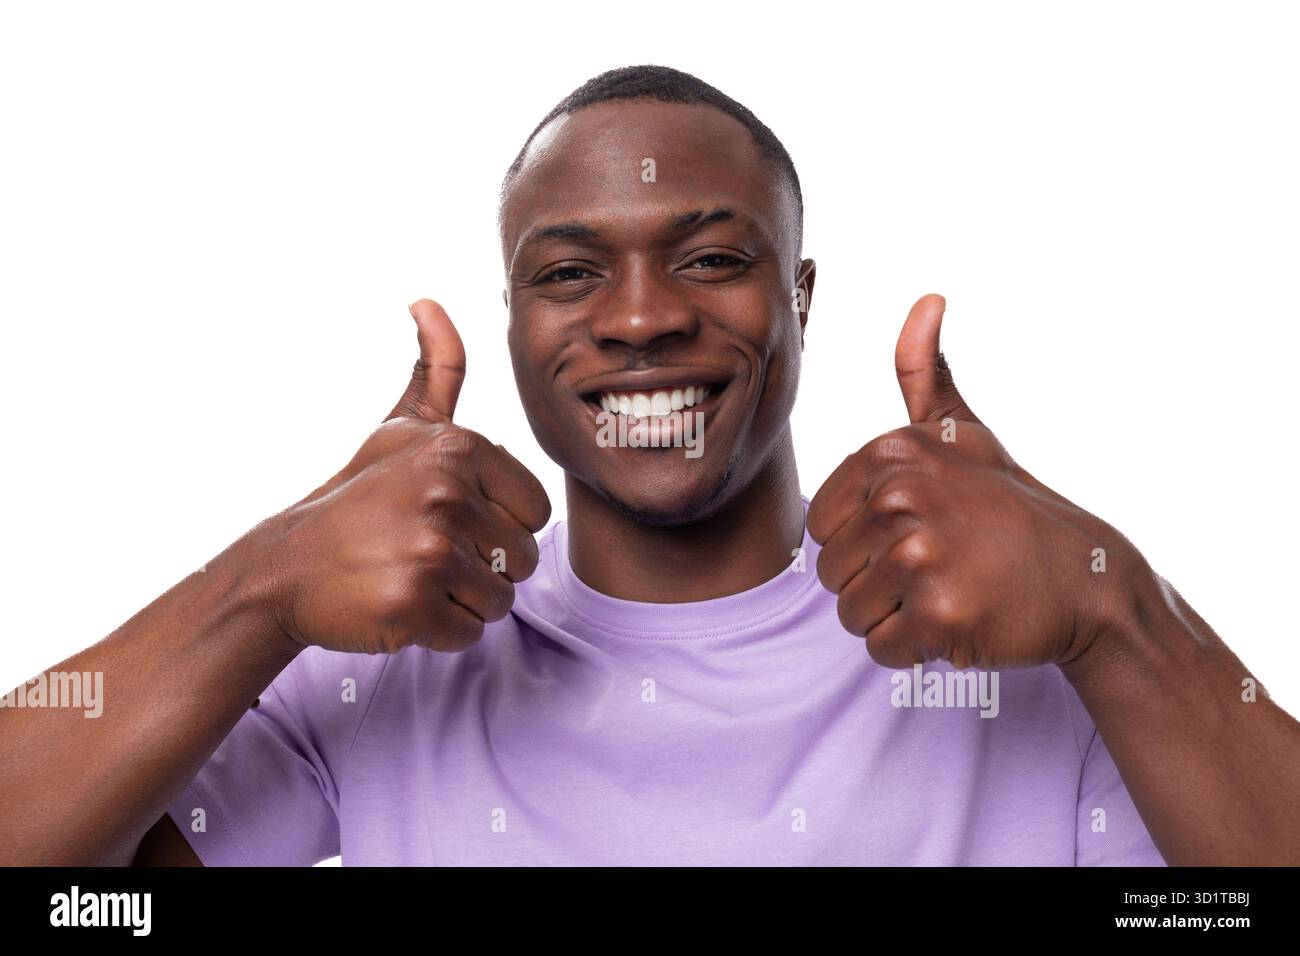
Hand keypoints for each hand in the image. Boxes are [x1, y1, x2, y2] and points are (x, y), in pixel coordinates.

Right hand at [250, 299, 550, 654]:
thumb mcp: (399, 429)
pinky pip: (467, 634)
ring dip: (460, 600)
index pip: (534, 511)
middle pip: (521, 559)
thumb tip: (428, 302)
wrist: (287, 565)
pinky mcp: (411, 606)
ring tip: (410, 576)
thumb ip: (436, 370)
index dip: (499, 526)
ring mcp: (428, 552)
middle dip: (482, 568)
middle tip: (424, 553)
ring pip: (499, 601)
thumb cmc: (357, 498)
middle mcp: (447, 496)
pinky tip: (398, 604)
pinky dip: (437, 631)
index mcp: (459, 450)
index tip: (449, 521)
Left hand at [807, 294, 1146, 669]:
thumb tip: (928, 300)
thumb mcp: (965, 432)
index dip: (862, 544)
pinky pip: (882, 650)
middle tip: (938, 570)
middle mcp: (900, 499)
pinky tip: (959, 622)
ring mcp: (921, 558)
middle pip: (830, 574)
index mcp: (890, 455)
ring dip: (894, 618)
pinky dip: (916, 651)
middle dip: (877, 585)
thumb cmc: (1010, 507)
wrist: (1088, 577)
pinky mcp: (940, 617)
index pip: (820, 527)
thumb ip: (926, 374)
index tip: (917, 534)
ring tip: (948, 592)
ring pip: (850, 615)